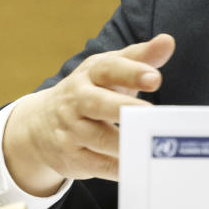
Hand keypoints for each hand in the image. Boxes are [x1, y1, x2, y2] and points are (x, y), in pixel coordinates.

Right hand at [2, 34, 174, 195]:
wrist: (40, 124)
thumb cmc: (93, 90)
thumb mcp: (112, 70)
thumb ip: (142, 57)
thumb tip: (168, 41)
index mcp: (91, 74)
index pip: (109, 69)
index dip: (132, 72)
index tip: (155, 78)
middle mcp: (77, 100)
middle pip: (98, 103)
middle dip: (123, 108)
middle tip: (150, 113)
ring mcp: (71, 129)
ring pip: (99, 137)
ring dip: (124, 142)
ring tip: (149, 143)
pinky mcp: (71, 157)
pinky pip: (97, 165)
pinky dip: (118, 167)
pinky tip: (138, 166)